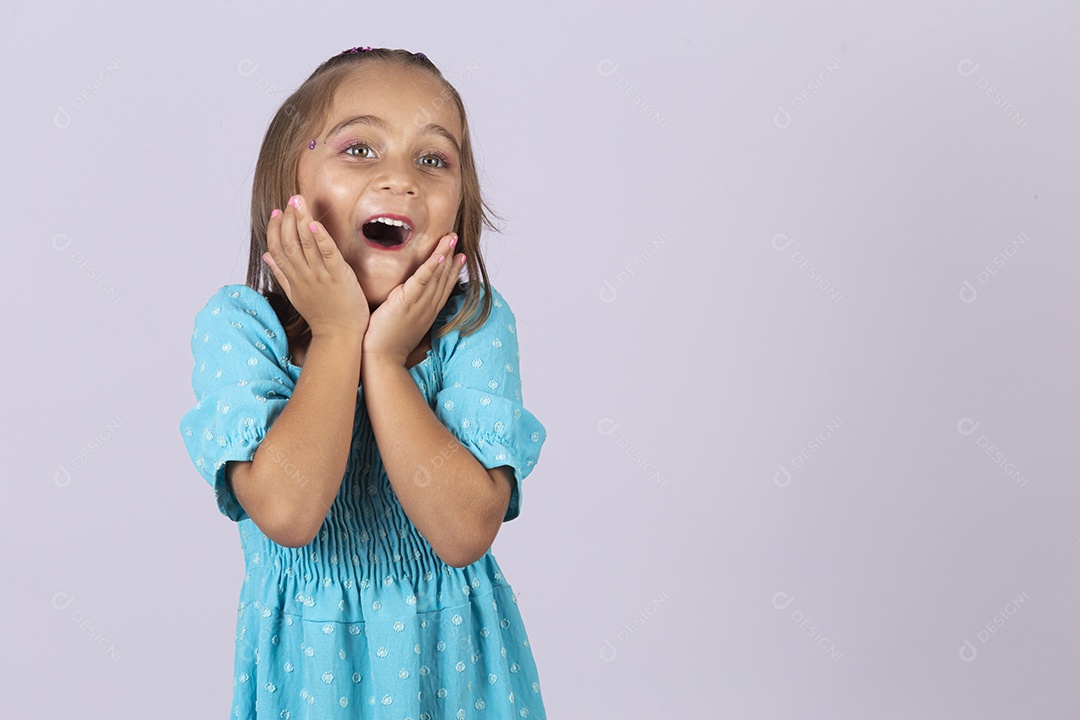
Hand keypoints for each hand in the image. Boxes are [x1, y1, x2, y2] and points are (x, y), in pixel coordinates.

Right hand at [263, 195, 368, 338]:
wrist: (340, 335)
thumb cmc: (322, 315)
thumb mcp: (296, 294)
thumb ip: (281, 273)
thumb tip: (266, 256)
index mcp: (293, 278)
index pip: (277, 249)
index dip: (274, 229)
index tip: (275, 212)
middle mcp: (304, 275)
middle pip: (289, 243)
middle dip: (288, 219)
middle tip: (290, 199)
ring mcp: (320, 276)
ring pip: (306, 244)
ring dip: (301, 221)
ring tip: (298, 202)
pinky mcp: (338, 276)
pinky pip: (328, 255)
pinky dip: (321, 238)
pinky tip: (315, 223)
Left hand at [362, 232, 463, 365]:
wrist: (382, 359)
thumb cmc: (385, 344)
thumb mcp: (401, 325)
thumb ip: (405, 311)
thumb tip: (400, 301)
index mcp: (427, 312)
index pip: (444, 288)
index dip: (453, 271)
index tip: (459, 256)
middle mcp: (428, 307)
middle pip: (444, 278)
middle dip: (451, 257)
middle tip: (456, 238)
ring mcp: (420, 304)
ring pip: (436, 275)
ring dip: (445, 254)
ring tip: (451, 237)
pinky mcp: (407, 301)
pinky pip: (422, 280)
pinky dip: (432, 266)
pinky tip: (440, 255)